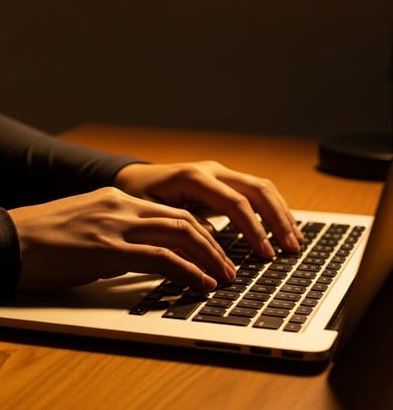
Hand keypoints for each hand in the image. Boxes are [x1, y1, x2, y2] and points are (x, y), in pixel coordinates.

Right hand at [8, 187, 235, 291]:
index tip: (212, 250)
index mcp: (112, 197)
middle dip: (214, 244)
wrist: (5, 241)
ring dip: (209, 258)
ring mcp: (114, 225)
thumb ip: (111, 235)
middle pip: (183, 218)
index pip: (168, 210)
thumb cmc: (36, 240)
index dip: (199, 231)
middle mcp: (119, 205)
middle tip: (228, 266)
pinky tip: (200, 284)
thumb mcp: (81, 227)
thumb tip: (134, 257)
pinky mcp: (107, 249)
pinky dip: (188, 271)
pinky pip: (161, 258)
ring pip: (181, 233)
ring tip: (223, 278)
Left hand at [112, 161, 303, 257]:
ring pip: (261, 188)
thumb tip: (212, 243)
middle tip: (291, 249)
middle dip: (277, 220)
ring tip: (295, 241)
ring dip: (281, 214)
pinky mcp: (223, 180)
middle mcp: (211, 171)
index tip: (265, 254)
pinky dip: (272, 209)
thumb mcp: (152, 215)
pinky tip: (282, 227)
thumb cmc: (137, 197)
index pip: (235, 203)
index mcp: (194, 177)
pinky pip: (254, 191)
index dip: (254, 229)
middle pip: (257, 190)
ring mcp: (219, 173)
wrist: (130, 179)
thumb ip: (181, 227)